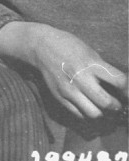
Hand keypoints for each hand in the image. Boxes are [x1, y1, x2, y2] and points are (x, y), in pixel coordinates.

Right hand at [0, 22, 127, 119]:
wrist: (40, 46)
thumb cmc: (68, 46)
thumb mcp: (90, 52)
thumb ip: (103, 69)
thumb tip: (120, 86)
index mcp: (91, 64)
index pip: (120, 82)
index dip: (128, 90)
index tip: (126, 92)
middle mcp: (81, 78)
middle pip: (107, 102)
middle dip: (116, 105)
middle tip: (116, 103)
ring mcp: (69, 89)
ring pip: (94, 113)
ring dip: (102, 112)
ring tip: (101, 106)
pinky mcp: (59, 96)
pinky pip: (78, 114)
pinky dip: (86, 113)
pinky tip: (87, 105)